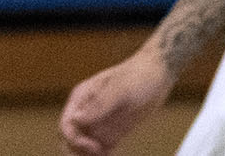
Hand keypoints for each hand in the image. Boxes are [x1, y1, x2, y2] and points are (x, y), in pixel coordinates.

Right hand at [58, 46, 172, 155]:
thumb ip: (98, 106)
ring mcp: (101, 122)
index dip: (75, 140)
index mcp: (82, 98)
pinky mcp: (115, 131)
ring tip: (106, 154)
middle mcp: (88, 111)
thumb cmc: (137, 76)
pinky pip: (103, 149)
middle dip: (78, 151)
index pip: (67, 125)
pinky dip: (103, 155)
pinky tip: (112, 154)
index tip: (93, 146)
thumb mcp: (118, 90)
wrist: (157, 76)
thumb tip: (77, 120)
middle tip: (97, 153)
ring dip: (91, 155)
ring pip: (86, 147)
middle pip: (72, 138)